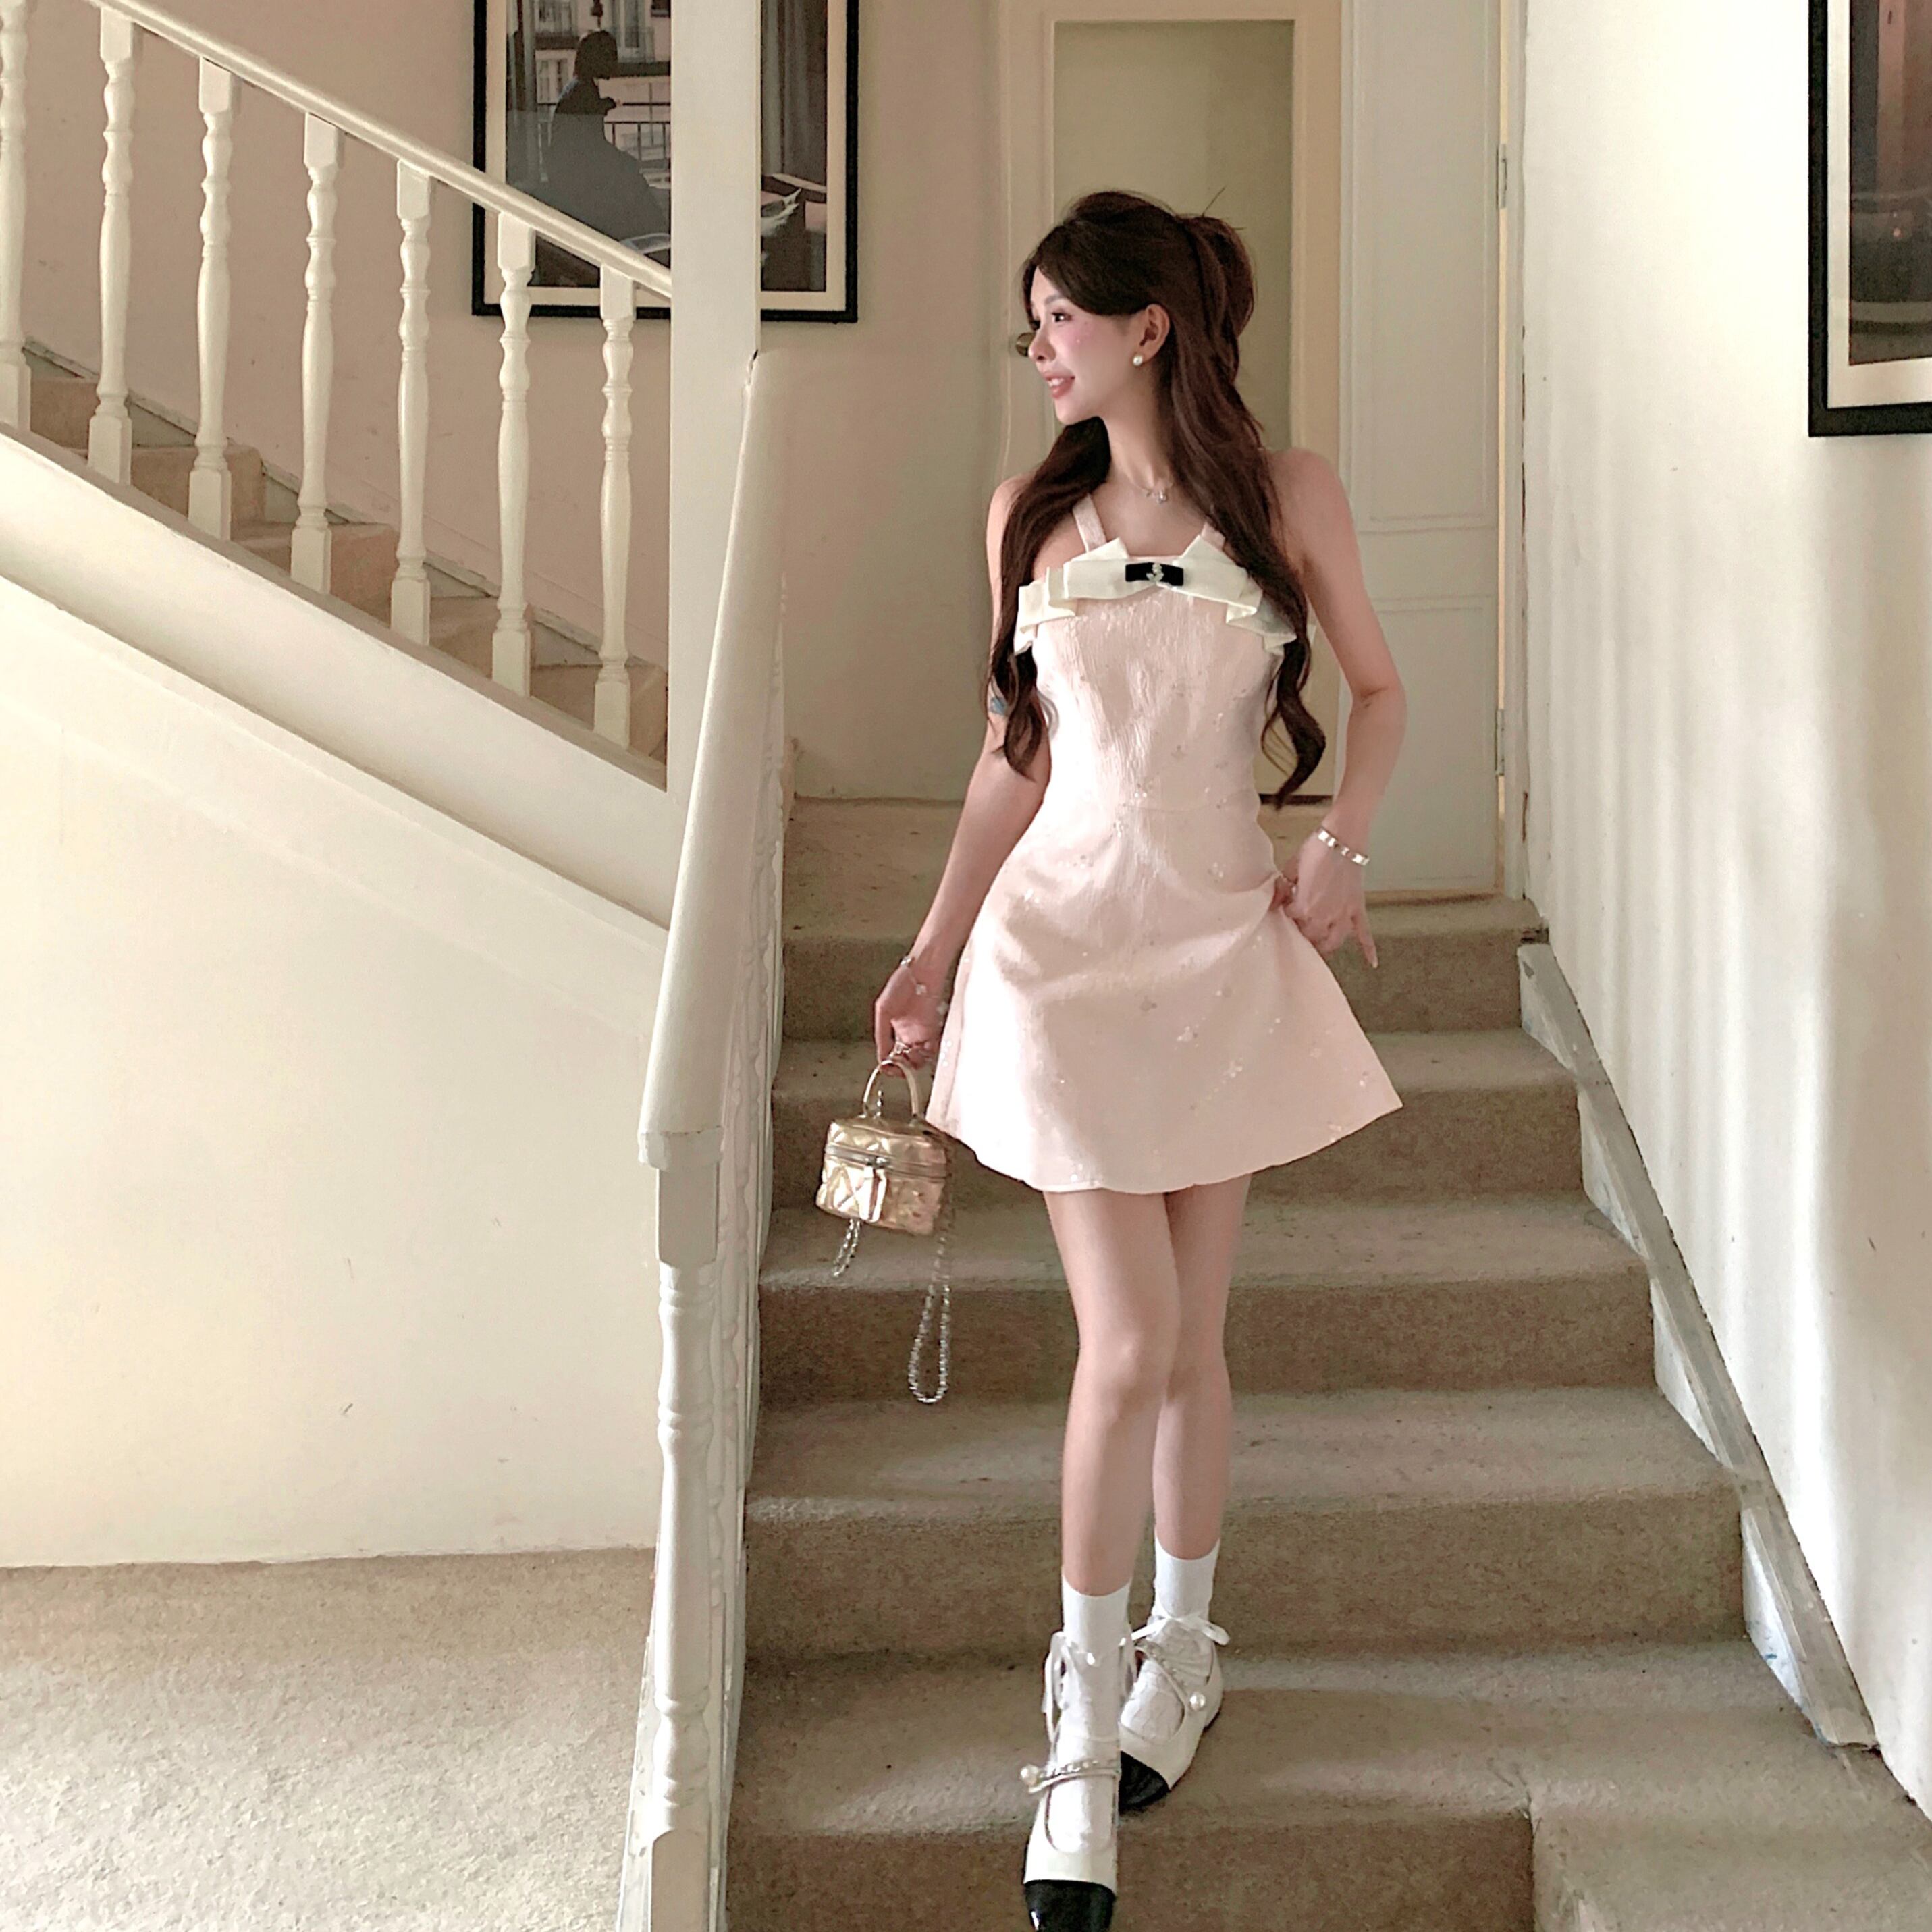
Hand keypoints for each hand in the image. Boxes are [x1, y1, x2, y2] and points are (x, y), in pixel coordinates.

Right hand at [873, 956, 949, 1066]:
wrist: (922, 971)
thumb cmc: (901, 984)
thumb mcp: (883, 1010)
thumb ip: (882, 1035)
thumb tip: (883, 1056)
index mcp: (894, 1028)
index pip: (890, 1054)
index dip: (889, 1064)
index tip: (888, 1068)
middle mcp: (908, 1033)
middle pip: (905, 1059)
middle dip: (903, 1066)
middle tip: (902, 1066)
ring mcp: (921, 1031)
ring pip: (919, 1057)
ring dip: (915, 1062)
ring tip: (911, 1056)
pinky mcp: (934, 1028)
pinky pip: (932, 1048)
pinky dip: (927, 1054)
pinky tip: (922, 1051)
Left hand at [1271, 832, 1377, 966]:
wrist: (1342, 840)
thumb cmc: (1317, 850)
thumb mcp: (1291, 867)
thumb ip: (1283, 886)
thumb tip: (1275, 898)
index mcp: (1305, 906)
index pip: (1291, 917)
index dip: (1287, 911)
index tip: (1287, 906)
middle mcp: (1324, 915)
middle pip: (1311, 935)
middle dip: (1304, 932)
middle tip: (1301, 927)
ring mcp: (1343, 914)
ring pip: (1335, 940)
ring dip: (1327, 944)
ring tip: (1321, 945)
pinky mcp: (1357, 908)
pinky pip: (1365, 932)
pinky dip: (1369, 948)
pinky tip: (1372, 962)